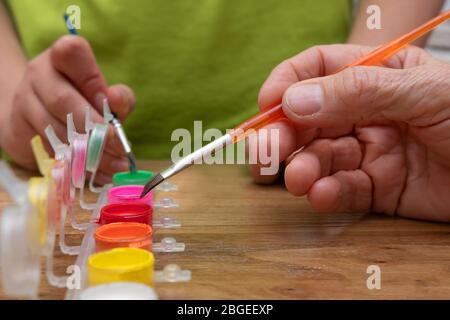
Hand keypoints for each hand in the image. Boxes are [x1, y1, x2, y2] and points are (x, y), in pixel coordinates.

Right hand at [0, 35, 134, 183]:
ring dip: (89, 152)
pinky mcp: (18, 129)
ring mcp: (24, 101)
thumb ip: (119, 97)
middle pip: (63, 100)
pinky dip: (76, 164)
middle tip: (118, 145)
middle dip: (95, 127)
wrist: (39, 115)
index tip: (111, 103)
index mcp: (63, 57)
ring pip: (55, 129)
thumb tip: (116, 101)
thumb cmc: (82, 100)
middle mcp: (39, 74)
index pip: (72, 52)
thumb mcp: (105, 95)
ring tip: (114, 165)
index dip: (92, 80)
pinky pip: (48, 149)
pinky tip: (97, 172)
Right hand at [252, 44, 449, 221]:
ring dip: (303, 168)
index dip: (288, 83)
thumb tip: (294, 100)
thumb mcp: (425, 91)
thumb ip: (359, 91)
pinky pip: (343, 190)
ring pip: (321, 157)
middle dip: (284, 134)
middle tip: (267, 151)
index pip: (319, 69)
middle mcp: (368, 112)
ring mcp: (371, 151)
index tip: (267, 105)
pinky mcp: (379, 189)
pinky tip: (321, 195)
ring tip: (298, 178)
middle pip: (309, 118)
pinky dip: (327, 194)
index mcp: (378, 75)